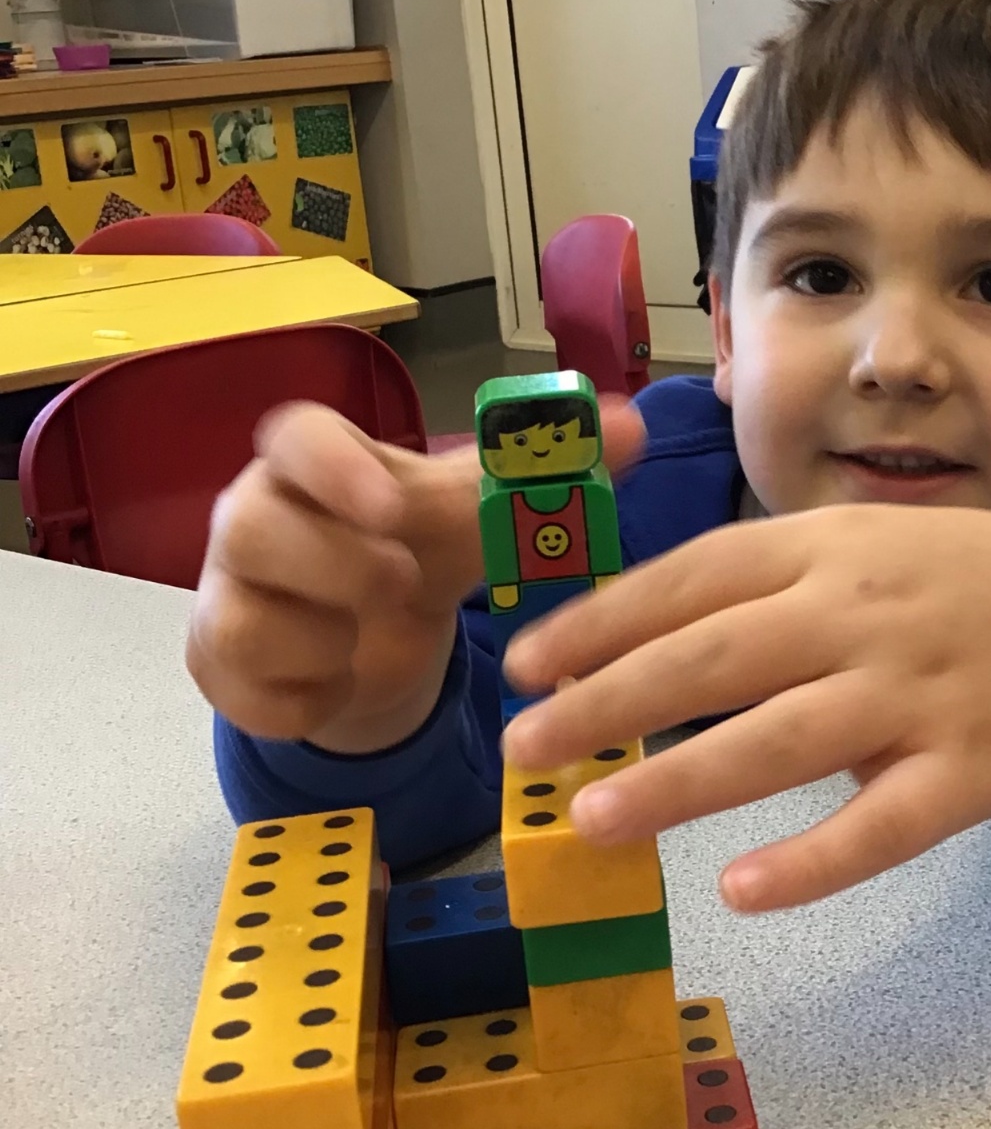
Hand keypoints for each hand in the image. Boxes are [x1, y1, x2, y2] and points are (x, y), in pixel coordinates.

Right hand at [187, 395, 644, 751]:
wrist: (356, 637)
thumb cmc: (404, 551)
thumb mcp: (469, 518)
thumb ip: (537, 477)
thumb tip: (630, 425)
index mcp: (313, 466)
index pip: (293, 434)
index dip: (336, 467)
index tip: (394, 505)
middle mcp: (252, 519)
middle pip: (252, 526)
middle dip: (339, 567)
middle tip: (406, 584)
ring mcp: (228, 594)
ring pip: (242, 620)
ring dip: (322, 644)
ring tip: (363, 643)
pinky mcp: (222, 666)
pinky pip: (247, 696)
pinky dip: (305, 703)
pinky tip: (337, 689)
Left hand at [502, 505, 990, 909]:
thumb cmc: (952, 587)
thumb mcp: (858, 552)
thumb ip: (760, 588)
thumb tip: (623, 642)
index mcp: (827, 549)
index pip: (694, 578)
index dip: (601, 621)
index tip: (522, 667)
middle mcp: (865, 611)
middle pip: (720, 655)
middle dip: (611, 702)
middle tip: (524, 751)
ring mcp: (923, 692)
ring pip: (786, 738)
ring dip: (682, 782)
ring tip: (593, 823)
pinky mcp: (975, 770)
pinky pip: (886, 824)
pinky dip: (814, 860)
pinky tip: (741, 892)